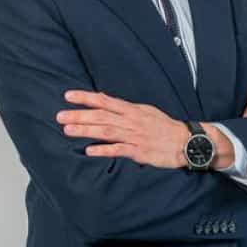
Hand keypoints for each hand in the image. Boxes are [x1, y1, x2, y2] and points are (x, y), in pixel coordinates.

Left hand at [56, 90, 191, 169]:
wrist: (186, 142)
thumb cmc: (165, 127)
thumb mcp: (146, 112)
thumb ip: (126, 110)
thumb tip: (107, 106)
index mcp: (132, 109)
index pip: (105, 100)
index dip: (86, 98)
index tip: (68, 95)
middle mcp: (131, 120)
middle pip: (101, 116)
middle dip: (79, 115)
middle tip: (59, 116)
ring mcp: (135, 136)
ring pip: (106, 131)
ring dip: (86, 130)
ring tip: (68, 130)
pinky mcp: (139, 151)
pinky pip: (119, 150)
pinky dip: (104, 150)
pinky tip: (89, 151)